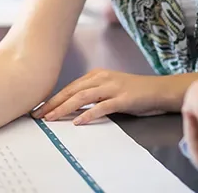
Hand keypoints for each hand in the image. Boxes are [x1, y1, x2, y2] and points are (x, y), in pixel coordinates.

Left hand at [32, 69, 174, 124]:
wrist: (159, 90)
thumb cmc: (134, 92)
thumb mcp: (109, 89)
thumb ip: (92, 95)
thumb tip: (71, 107)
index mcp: (97, 75)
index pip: (70, 87)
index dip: (53, 98)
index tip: (39, 108)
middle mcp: (102, 78)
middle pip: (72, 90)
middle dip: (53, 103)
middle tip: (38, 114)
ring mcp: (112, 87)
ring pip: (82, 97)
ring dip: (64, 108)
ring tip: (51, 118)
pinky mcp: (123, 99)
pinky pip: (102, 107)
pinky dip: (88, 114)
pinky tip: (78, 122)